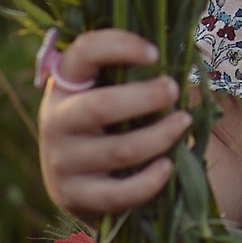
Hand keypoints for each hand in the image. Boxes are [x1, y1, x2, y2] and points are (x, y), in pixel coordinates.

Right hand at [37, 30, 193, 215]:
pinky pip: (118, 193)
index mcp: (65, 84)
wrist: (77, 182)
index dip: (120, 46)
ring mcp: (63, 162)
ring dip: (159, 136)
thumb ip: (129, 73)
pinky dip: (149, 181)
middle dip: (145, 97)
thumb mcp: (105, 92)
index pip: (84, 52)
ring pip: (118, 150)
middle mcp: (56, 120)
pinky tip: (168, 166)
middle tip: (174, 90)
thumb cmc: (106, 123)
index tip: (155, 53)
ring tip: (184, 122)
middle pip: (100, 106)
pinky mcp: (76, 197)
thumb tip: (182, 52)